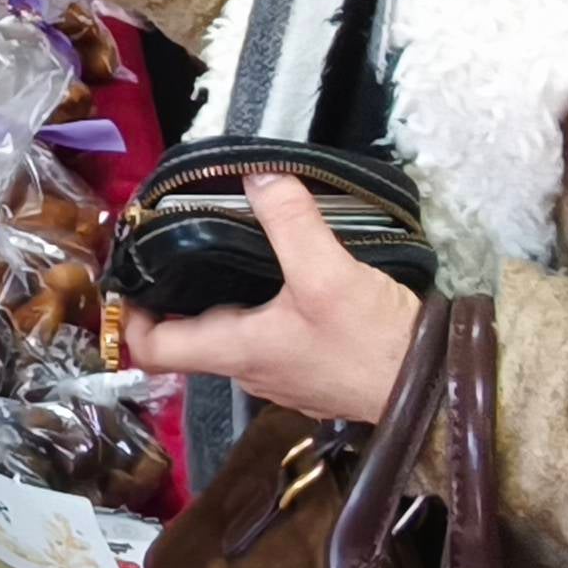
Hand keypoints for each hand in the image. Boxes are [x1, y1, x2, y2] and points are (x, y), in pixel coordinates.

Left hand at [120, 173, 427, 422]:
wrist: (435, 391)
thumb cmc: (373, 345)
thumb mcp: (328, 274)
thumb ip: (291, 223)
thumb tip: (257, 176)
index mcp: (236, 350)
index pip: (155, 348)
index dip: (133, 315)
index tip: (132, 275)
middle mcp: (250, 369)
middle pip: (192, 333)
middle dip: (180, 290)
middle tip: (182, 238)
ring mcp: (282, 374)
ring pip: (233, 332)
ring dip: (224, 295)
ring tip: (231, 244)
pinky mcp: (312, 369)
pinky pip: (270, 336)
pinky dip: (263, 306)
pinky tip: (283, 273)